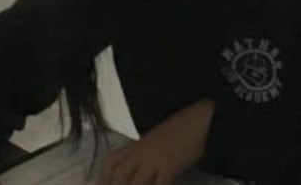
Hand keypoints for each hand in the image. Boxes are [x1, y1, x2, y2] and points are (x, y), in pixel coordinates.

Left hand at [99, 101, 213, 184]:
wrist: (197, 121)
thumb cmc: (178, 133)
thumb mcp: (155, 143)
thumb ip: (143, 158)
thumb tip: (134, 175)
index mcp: (135, 146)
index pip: (110, 163)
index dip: (103, 179)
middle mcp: (140, 153)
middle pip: (119, 175)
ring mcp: (154, 160)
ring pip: (136, 183)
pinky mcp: (169, 166)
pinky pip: (160, 184)